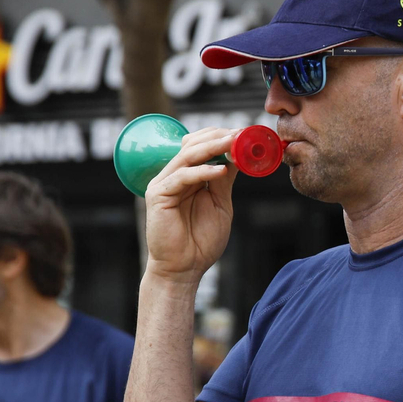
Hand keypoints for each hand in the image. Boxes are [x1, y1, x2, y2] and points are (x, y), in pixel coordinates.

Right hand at [143, 126, 241, 283]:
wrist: (184, 269)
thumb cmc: (201, 241)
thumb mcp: (220, 204)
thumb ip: (224, 181)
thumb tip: (238, 155)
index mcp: (189, 176)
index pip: (201, 147)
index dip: (221, 137)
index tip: (244, 133)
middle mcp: (174, 176)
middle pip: (194, 146)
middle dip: (219, 137)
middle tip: (240, 133)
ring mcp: (164, 184)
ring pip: (187, 156)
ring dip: (212, 147)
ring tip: (234, 143)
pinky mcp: (157, 195)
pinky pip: (182, 177)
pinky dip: (202, 172)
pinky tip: (221, 171)